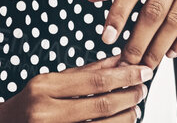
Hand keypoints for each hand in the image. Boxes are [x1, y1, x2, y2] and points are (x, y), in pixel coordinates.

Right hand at [0, 57, 150, 122]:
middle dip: (130, 96)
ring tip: (135, 109)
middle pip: (102, 105)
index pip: (95, 80)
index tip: (144, 71)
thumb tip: (122, 59)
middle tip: (143, 90)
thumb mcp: (54, 81)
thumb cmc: (33, 102)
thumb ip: (88, 71)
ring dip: (126, 117)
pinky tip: (121, 122)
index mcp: (44, 87)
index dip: (125, 76)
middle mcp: (45, 111)